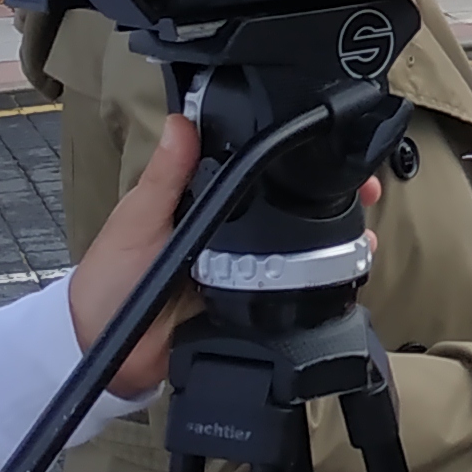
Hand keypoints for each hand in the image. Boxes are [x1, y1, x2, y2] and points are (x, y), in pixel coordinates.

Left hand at [72, 131, 386, 397]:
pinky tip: (343, 276)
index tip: (325, 148)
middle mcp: (227, 232)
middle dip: (330, 201)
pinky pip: (287, 292)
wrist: (104, 350)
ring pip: (296, 251)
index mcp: (200, 202)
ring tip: (364, 236)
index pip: (253, 171)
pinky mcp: (247, 307)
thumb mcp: (139, 219)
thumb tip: (181, 121)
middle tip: (367, 194)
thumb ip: (165, 175)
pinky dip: (316, 285)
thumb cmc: (111, 278)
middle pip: (286, 211)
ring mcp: (240, 270)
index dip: (290, 161)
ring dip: (332, 242)